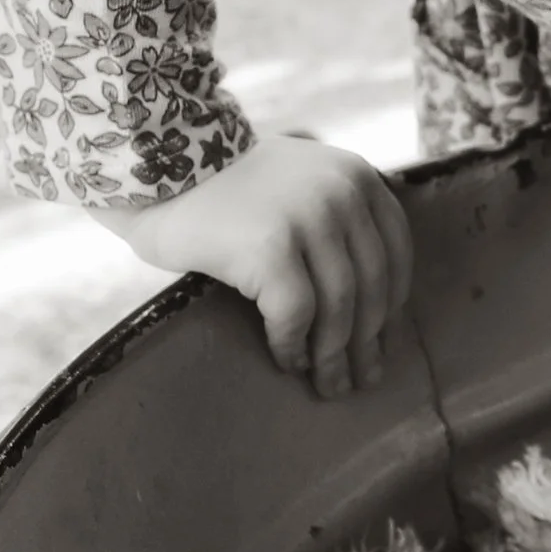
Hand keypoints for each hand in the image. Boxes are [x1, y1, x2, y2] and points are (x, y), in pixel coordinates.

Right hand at [89, 131, 412, 396]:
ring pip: (340, 307)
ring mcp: (308, 219)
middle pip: (371, 285)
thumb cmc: (225, 188)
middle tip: (364, 378)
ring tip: (330, 385)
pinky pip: (295, 315)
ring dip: (335, 356)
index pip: (394, 252)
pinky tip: (287, 363)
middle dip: (368, 341)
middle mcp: (341, 193)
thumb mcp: (300, 183)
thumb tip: (372, 308)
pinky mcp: (271, 249)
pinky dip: (293, 346)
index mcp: (356, 176)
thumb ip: (337, 219)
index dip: (392, 304)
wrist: (156, 166)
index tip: (384, 339)